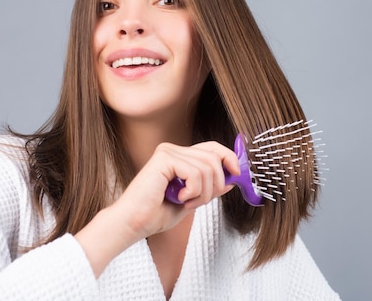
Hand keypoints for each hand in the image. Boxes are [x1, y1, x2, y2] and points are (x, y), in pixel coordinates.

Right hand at [74, 140, 239, 276]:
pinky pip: (196, 173)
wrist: (133, 223)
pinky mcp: (164, 158)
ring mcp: (168, 152)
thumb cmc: (156, 214)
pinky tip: (180, 198)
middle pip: (214, 157)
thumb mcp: (192, 200)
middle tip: (200, 201)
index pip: (212, 148)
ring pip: (208, 168)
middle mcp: (173, 150)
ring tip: (187, 203)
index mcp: (178, 156)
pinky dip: (194, 191)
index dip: (228, 158)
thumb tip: (231, 180)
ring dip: (203, 192)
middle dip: (216, 184)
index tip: (237, 175)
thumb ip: (209, 187)